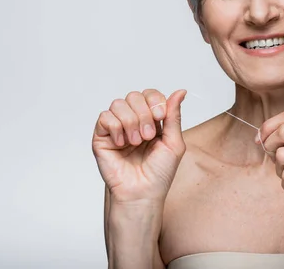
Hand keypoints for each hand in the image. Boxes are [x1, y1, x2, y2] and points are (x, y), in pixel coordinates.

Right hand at [92, 89, 186, 203]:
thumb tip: (181, 91)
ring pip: (118, 104)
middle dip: (144, 114)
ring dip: (130, 122)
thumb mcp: (174, 142)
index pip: (150, 95)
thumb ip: (174, 116)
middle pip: (134, 96)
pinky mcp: (102, 137)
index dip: (155, 101)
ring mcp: (117, 128)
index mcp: (152, 120)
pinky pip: (105, 117)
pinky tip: (122, 144)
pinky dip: (116, 128)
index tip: (161, 117)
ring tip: (136, 142)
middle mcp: (134, 121)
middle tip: (147, 136)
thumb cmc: (159, 173)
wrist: (142, 193)